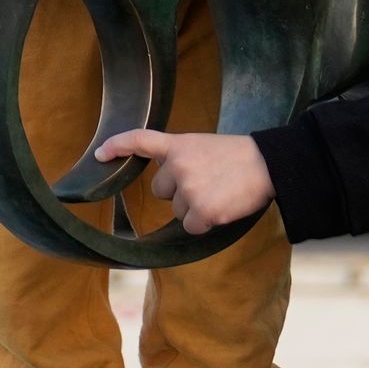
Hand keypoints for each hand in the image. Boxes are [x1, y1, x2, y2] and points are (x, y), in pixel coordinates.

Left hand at [93, 128, 272, 232]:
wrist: (268, 164)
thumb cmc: (239, 157)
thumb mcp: (204, 146)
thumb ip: (182, 158)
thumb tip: (167, 183)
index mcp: (179, 145)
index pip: (141, 140)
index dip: (118, 146)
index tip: (100, 154)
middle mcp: (178, 166)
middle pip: (162, 190)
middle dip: (180, 191)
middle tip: (208, 181)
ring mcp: (189, 189)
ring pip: (178, 211)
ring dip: (196, 207)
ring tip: (220, 192)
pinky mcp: (202, 211)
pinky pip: (191, 227)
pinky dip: (205, 223)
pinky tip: (222, 207)